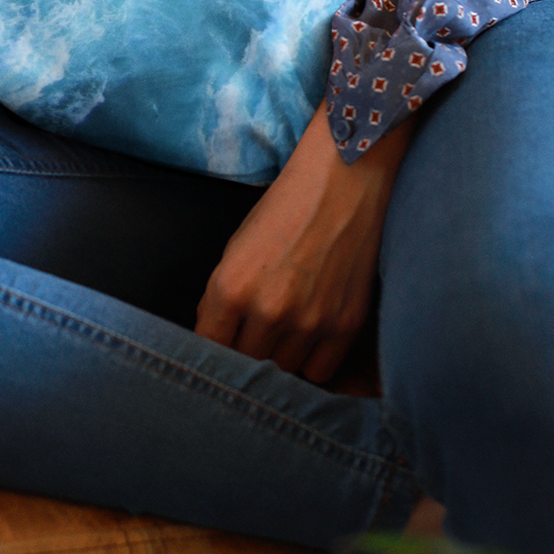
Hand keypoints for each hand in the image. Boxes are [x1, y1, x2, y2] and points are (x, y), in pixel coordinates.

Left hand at [195, 105, 411, 381]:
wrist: (344, 182)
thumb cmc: (286, 208)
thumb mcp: (236, 247)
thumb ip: (221, 297)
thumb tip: (214, 336)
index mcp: (231, 287)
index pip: (208, 347)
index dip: (212, 349)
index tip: (220, 347)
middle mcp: (268, 310)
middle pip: (244, 363)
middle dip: (245, 352)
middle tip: (253, 337)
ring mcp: (310, 322)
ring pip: (282, 370)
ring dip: (279, 356)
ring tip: (285, 331)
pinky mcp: (345, 325)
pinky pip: (319, 371)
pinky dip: (312, 360)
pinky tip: (310, 337)